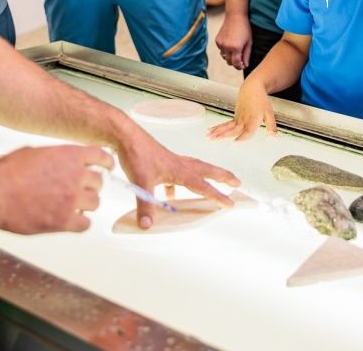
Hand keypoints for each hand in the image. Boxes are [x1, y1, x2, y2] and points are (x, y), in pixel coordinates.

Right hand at [0, 144, 112, 233]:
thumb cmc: (6, 173)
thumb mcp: (34, 153)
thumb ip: (54, 157)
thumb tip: (59, 161)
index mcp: (69, 155)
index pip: (100, 157)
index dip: (106, 163)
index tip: (108, 167)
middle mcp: (75, 176)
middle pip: (98, 182)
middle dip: (90, 186)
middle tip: (80, 190)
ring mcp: (71, 199)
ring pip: (95, 203)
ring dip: (85, 204)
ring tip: (72, 206)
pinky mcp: (64, 220)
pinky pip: (85, 224)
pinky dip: (80, 223)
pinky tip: (71, 221)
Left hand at [116, 123, 240, 229]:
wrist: (125, 136)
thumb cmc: (136, 154)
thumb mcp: (141, 182)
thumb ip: (145, 205)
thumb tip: (147, 225)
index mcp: (179, 171)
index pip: (203, 186)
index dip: (217, 196)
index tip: (230, 204)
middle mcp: (179, 164)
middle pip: (207, 170)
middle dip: (223, 177)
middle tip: (237, 182)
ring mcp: (171, 161)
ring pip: (195, 169)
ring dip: (207, 176)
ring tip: (213, 182)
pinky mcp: (161, 161)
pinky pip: (176, 174)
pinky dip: (178, 184)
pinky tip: (170, 194)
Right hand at [207, 78, 274, 141]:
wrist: (252, 88)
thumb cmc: (261, 100)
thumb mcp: (269, 113)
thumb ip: (271, 126)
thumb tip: (274, 138)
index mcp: (253, 120)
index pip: (247, 131)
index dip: (241, 137)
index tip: (234, 143)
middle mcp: (244, 120)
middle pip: (233, 129)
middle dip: (223, 135)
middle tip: (214, 140)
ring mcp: (238, 118)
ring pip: (226, 126)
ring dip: (217, 132)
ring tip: (209, 137)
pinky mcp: (235, 117)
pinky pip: (225, 124)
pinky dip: (217, 127)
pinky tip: (210, 131)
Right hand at [215, 13, 252, 69]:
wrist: (235, 16)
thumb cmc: (245, 29)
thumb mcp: (249, 42)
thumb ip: (246, 55)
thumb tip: (245, 65)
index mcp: (236, 48)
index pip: (236, 63)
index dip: (239, 67)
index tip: (242, 66)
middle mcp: (226, 47)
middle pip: (229, 62)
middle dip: (235, 63)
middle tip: (240, 60)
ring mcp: (220, 44)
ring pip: (224, 57)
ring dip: (230, 56)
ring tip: (236, 50)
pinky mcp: (217, 41)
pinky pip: (221, 50)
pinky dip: (225, 50)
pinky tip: (230, 44)